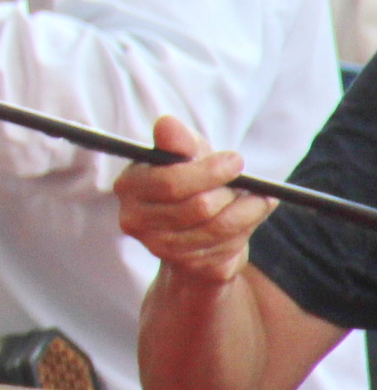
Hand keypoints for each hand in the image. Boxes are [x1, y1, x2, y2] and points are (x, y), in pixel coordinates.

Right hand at [116, 115, 275, 284]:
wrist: (191, 230)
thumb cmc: (188, 183)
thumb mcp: (185, 156)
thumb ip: (178, 141)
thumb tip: (167, 124)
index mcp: (129, 186)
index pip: (169, 182)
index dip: (208, 172)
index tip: (236, 161)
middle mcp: (135, 220)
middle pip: (198, 207)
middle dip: (231, 193)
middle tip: (249, 184)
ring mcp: (159, 247)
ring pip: (218, 228)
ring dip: (248, 211)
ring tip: (260, 199)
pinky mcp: (187, 266)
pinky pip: (227, 246)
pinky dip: (247, 229)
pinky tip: (251, 217)